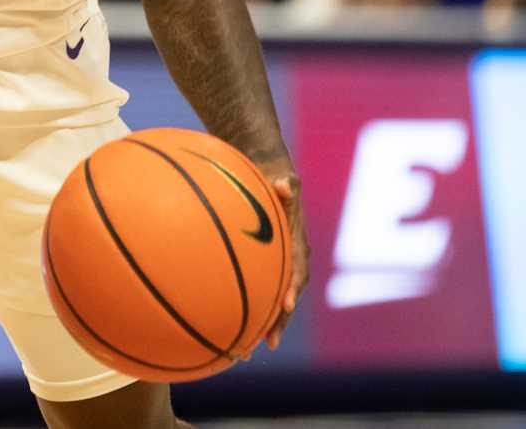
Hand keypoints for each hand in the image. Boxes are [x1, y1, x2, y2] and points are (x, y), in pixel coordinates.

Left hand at [252, 157, 307, 351]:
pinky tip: (227, 329)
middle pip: (287, 294)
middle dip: (279, 320)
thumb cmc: (270, 176)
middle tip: (269, 342)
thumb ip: (283, 184)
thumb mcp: (278, 176)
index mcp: (296, 242)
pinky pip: (257, 291)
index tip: (285, 305)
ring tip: (247, 350)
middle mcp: (291, 259)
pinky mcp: (264, 267)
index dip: (292, 288)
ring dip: (263, 323)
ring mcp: (278, 265)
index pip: (298, 268)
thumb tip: (285, 184)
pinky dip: (246, 310)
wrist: (267, 175)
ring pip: (273, 299)